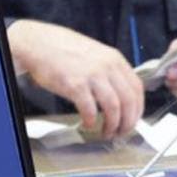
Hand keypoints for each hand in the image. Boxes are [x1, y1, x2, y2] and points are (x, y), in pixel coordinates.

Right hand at [6, 20, 141, 137]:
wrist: (38, 43)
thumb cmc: (64, 50)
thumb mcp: (95, 55)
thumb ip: (109, 72)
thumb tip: (120, 96)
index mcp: (114, 59)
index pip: (137, 88)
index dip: (138, 109)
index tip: (133, 120)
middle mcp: (107, 66)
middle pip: (129, 101)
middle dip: (128, 122)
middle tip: (121, 132)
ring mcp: (92, 75)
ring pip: (114, 108)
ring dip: (112, 126)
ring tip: (106, 133)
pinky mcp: (75, 85)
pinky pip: (90, 110)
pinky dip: (92, 121)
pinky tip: (88, 124)